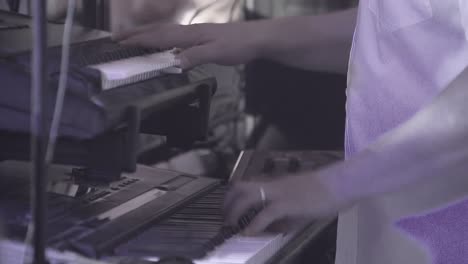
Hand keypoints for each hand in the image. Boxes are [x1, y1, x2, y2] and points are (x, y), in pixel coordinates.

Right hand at [113, 21, 265, 68]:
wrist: (257, 37)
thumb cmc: (239, 44)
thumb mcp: (218, 53)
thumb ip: (195, 57)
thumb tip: (174, 63)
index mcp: (190, 35)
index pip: (158, 37)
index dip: (138, 40)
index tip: (120, 42)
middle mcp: (190, 32)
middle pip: (157, 31)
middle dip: (136, 34)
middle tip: (116, 38)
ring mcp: (195, 33)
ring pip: (165, 32)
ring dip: (147, 35)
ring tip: (133, 38)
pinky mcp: (202, 37)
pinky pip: (175, 36)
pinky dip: (162, 39)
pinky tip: (164, 45)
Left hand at [223, 172, 346, 235]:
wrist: (339, 184)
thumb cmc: (323, 193)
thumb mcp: (300, 205)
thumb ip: (285, 217)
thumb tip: (274, 229)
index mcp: (275, 185)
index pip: (247, 186)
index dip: (234, 197)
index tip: (229, 210)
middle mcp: (272, 186)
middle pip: (240, 188)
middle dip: (228, 203)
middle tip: (226, 219)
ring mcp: (279, 193)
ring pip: (247, 197)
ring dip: (235, 212)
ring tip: (232, 225)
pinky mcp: (287, 203)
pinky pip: (265, 213)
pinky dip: (253, 224)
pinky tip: (249, 233)